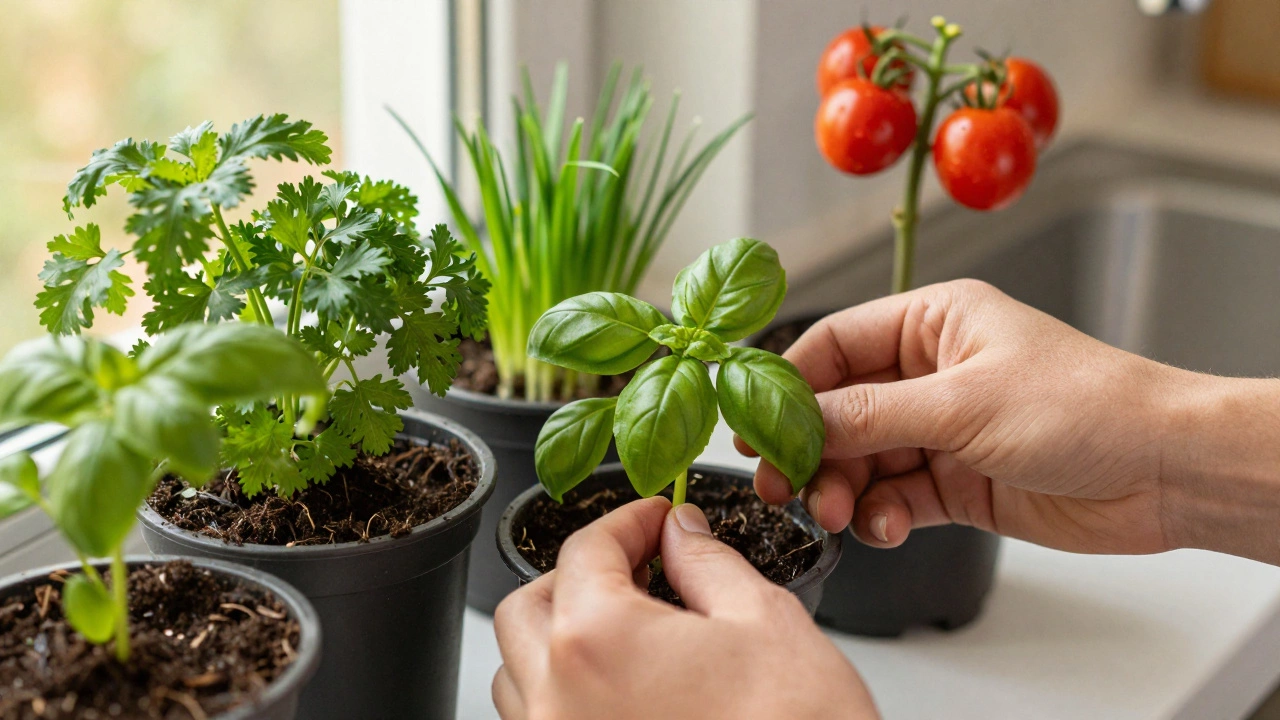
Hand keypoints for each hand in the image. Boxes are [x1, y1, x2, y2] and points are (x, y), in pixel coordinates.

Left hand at [492, 497, 876, 719]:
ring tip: (628, 628)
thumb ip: (706, 563)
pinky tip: (624, 687)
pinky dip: (566, 695)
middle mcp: (557, 702)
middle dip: (578, 577)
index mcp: (596, 643)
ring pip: (520, 675)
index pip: (584, 552)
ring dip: (560, 639)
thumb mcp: (763, 620)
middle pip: (528, 609)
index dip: (626, 523)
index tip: (656, 520)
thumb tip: (682, 534)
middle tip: (638, 567)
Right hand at [746, 279, 1279, 561]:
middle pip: (839, 408)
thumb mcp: (964, 402)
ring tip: (837, 514)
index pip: (834, 344)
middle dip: (810, 447)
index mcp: (933, 323)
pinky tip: (887, 527)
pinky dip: (880, 516)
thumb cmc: (1087, 407)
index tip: (753, 423)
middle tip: (782, 483)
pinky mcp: (956, 483)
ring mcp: (942, 430)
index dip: (788, 383)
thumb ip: (871, 414)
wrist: (1164, 473)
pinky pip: (894, 499)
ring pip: (860, 459)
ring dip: (841, 489)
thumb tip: (798, 419)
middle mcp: (931, 373)